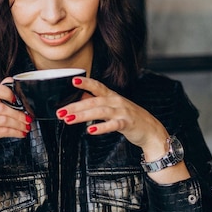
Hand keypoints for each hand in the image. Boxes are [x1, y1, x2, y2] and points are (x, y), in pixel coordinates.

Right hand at [0, 80, 29, 197]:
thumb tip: (9, 80)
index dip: (6, 92)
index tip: (16, 99)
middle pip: (1, 107)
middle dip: (18, 113)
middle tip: (28, 117)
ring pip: (3, 120)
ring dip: (18, 124)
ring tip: (26, 126)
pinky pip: (3, 131)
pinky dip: (15, 132)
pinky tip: (21, 133)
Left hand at [56, 75, 189, 182]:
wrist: (151, 130)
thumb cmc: (130, 119)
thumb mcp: (114, 108)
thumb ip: (98, 103)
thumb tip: (80, 99)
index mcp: (112, 97)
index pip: (97, 86)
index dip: (85, 82)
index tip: (72, 80)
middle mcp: (117, 102)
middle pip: (93, 101)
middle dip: (75, 106)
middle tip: (60, 112)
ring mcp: (122, 112)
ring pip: (100, 111)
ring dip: (83, 115)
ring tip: (69, 120)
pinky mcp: (127, 124)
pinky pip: (113, 125)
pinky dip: (101, 128)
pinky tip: (90, 131)